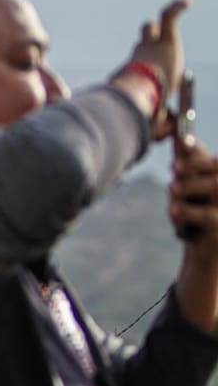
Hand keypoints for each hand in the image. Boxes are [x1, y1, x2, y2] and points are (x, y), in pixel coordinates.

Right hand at [114, 0, 188, 134]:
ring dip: (156, 26)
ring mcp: (151, 47)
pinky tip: (188, 2)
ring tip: (166, 17)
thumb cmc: (142, 110)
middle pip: (141, 42)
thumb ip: (164, 127)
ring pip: (150, 27)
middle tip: (149, 37)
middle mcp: (139, 58)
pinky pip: (169, 16)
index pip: (138, 64)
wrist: (141, 94)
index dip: (142, 63)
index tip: (152, 72)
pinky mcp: (165, 38)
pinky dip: (177, 7)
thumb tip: (170, 135)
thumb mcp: (156, 122)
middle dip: (145, 39)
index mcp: (135, 75)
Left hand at [170, 138, 217, 255]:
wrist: (206, 248)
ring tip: (172, 187)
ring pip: (214, 187)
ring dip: (188, 186)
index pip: (214, 161)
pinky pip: (207, 216)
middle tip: (174, 166)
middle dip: (194, 164)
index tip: (181, 139)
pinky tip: (172, 210)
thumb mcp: (191, 187)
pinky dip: (186, 211)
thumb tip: (180, 137)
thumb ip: (189, 164)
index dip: (198, 150)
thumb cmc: (197, 211)